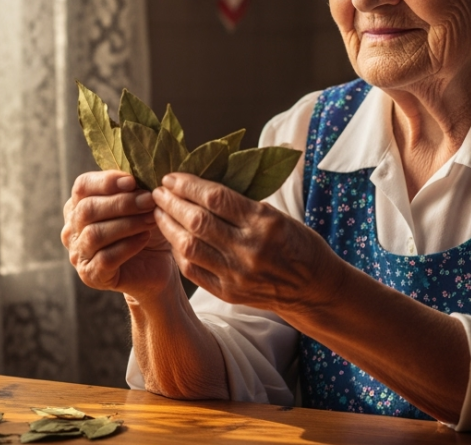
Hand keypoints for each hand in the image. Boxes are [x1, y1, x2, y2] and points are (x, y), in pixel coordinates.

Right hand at [62, 171, 174, 300]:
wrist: (157, 266)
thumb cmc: (145, 229)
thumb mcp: (140, 204)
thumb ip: (132, 188)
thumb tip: (134, 177)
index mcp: (78, 206)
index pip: (82, 186)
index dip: (106, 181)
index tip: (132, 181)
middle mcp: (72, 229)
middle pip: (87, 209)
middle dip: (121, 203)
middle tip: (149, 200)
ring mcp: (78, 254)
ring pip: (95, 234)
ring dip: (128, 223)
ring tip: (151, 218)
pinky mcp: (91, 275)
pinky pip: (106, 258)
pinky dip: (128, 246)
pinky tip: (145, 238)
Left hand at [152, 173, 337, 312]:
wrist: (313, 290)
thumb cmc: (298, 244)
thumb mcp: (278, 215)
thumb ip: (242, 205)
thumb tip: (201, 187)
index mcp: (264, 222)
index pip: (215, 197)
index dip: (188, 185)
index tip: (171, 177)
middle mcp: (249, 249)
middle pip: (197, 221)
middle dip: (172, 202)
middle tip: (157, 191)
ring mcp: (236, 274)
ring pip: (189, 246)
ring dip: (168, 226)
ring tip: (158, 212)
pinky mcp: (229, 293)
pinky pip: (193, 270)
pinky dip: (179, 251)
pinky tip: (172, 237)